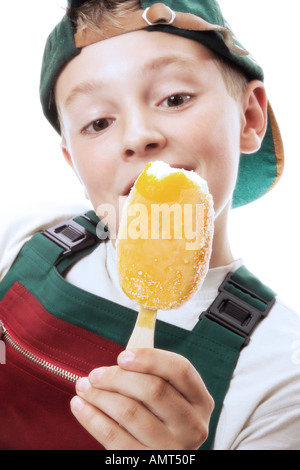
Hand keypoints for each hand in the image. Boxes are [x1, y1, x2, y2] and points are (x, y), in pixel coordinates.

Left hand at [70, 348, 213, 449]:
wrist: (162, 459)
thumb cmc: (161, 418)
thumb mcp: (169, 396)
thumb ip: (153, 372)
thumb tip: (128, 349)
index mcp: (200, 401)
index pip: (180, 369)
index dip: (150, 358)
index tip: (122, 356)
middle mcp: (192, 426)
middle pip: (153, 389)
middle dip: (117, 377)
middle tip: (95, 374)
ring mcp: (172, 448)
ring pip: (130, 412)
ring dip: (99, 395)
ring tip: (83, 387)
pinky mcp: (147, 463)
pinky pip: (113, 437)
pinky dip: (92, 418)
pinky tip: (80, 406)